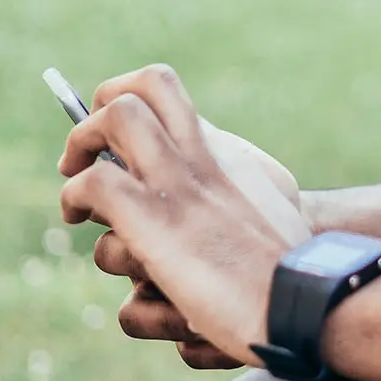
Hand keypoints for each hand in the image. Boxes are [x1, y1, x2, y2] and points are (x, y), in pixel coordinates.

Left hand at [59, 65, 311, 367]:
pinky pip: (92, 185)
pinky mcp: (152, 219)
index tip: (109, 136)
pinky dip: (76, 198)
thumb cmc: (289, 262)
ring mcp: (175, 183)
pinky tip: (80, 220)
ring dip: (80, 167)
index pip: (162, 90)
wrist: (304, 291)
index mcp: (222, 150)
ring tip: (81, 206)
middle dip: (91, 122)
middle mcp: (199, 155)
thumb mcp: (268, 202)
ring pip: (109, 128)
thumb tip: (205, 187)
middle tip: (80, 157)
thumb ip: (234, 183)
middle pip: (130, 96)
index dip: (121, 98)